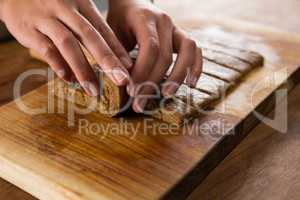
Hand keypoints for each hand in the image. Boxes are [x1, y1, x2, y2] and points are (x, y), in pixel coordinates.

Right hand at [0, 0, 131, 95]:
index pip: (103, 29)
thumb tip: (111, 56)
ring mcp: (46, 18)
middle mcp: (65, 9)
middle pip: (90, 36)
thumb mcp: (72, 8)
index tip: (128, 67)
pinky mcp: (28, 28)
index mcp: (81, 3)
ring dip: (83, 69)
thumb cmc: (49, 4)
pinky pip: (45, 48)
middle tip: (121, 80)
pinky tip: (69, 79)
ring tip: (94, 90)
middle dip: (108, 60)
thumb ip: (88, 28)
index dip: (117, 49)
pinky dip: (58, 65)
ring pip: (68, 44)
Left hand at [108, 0, 202, 111]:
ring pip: (188, 51)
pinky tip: (191, 84)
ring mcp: (176, 28)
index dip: (143, 72)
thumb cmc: (120, 22)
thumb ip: (118, 55)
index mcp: (145, 18)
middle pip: (166, 55)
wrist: (131, 4)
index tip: (132, 91)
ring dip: (178, 76)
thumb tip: (121, 81)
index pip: (150, 48)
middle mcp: (164, 21)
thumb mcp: (112, 34)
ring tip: (166, 95)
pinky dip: (196, 67)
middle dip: (153, 82)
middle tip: (140, 103)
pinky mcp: (182, 36)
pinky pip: (196, 51)